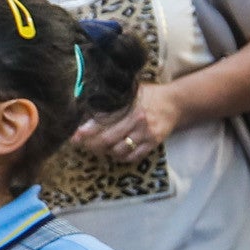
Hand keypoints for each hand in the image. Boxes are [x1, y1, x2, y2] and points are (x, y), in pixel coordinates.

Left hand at [66, 80, 183, 167]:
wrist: (174, 102)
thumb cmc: (148, 96)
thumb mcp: (129, 92)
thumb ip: (111, 100)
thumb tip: (85, 105)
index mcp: (129, 105)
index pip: (103, 120)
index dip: (87, 130)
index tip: (75, 135)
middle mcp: (137, 119)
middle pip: (108, 139)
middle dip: (92, 144)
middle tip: (83, 144)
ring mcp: (146, 133)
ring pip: (119, 150)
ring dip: (106, 152)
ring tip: (100, 148)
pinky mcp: (153, 143)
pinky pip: (133, 157)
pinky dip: (121, 157)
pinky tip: (115, 152)